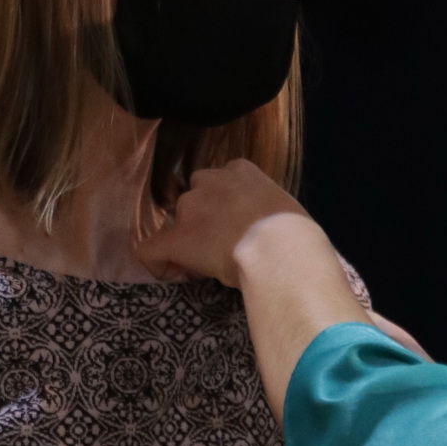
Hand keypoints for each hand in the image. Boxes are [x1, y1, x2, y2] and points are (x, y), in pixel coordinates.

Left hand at [134, 157, 309, 286]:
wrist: (279, 249)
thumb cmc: (296, 232)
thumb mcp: (285, 209)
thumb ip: (268, 211)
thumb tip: (271, 231)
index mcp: (241, 171)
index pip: (222, 182)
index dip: (223, 206)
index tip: (234, 227)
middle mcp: (210, 181)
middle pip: (196, 198)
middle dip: (203, 221)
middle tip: (220, 247)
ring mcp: (190, 207)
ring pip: (177, 223)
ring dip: (187, 241)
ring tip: (205, 266)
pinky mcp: (176, 238)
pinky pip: (150, 250)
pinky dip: (157, 263)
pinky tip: (171, 274)